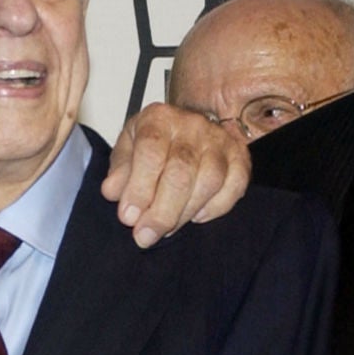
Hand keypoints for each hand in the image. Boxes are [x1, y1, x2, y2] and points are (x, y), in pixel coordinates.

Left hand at [100, 101, 250, 245]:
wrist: (181, 132)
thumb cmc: (150, 146)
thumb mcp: (126, 153)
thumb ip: (119, 173)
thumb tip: (113, 192)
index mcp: (158, 118)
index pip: (150, 151)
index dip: (139, 188)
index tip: (129, 217)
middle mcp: (192, 124)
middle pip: (182, 171)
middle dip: (162, 211)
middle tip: (146, 236)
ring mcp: (219, 140)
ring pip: (210, 180)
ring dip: (185, 212)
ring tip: (166, 228)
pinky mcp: (240, 156)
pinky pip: (236, 185)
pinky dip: (217, 207)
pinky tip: (196, 217)